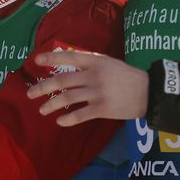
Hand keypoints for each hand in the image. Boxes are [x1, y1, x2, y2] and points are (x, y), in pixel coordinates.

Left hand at [25, 50, 148, 125]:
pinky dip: (67, 118)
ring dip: (51, 105)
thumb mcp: (109, 62)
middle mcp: (93, 75)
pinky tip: (60, 121)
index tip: (36, 61)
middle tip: (30, 94)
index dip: (51, 58)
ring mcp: (97, 92)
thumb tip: (68, 60)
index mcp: (95, 62)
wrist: (149, 92)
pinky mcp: (102, 108)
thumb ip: (90, 63)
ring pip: (67, 98)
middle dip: (42, 88)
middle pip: (61, 81)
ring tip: (42, 110)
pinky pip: (80, 114)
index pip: (68, 58)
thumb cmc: (127, 76)